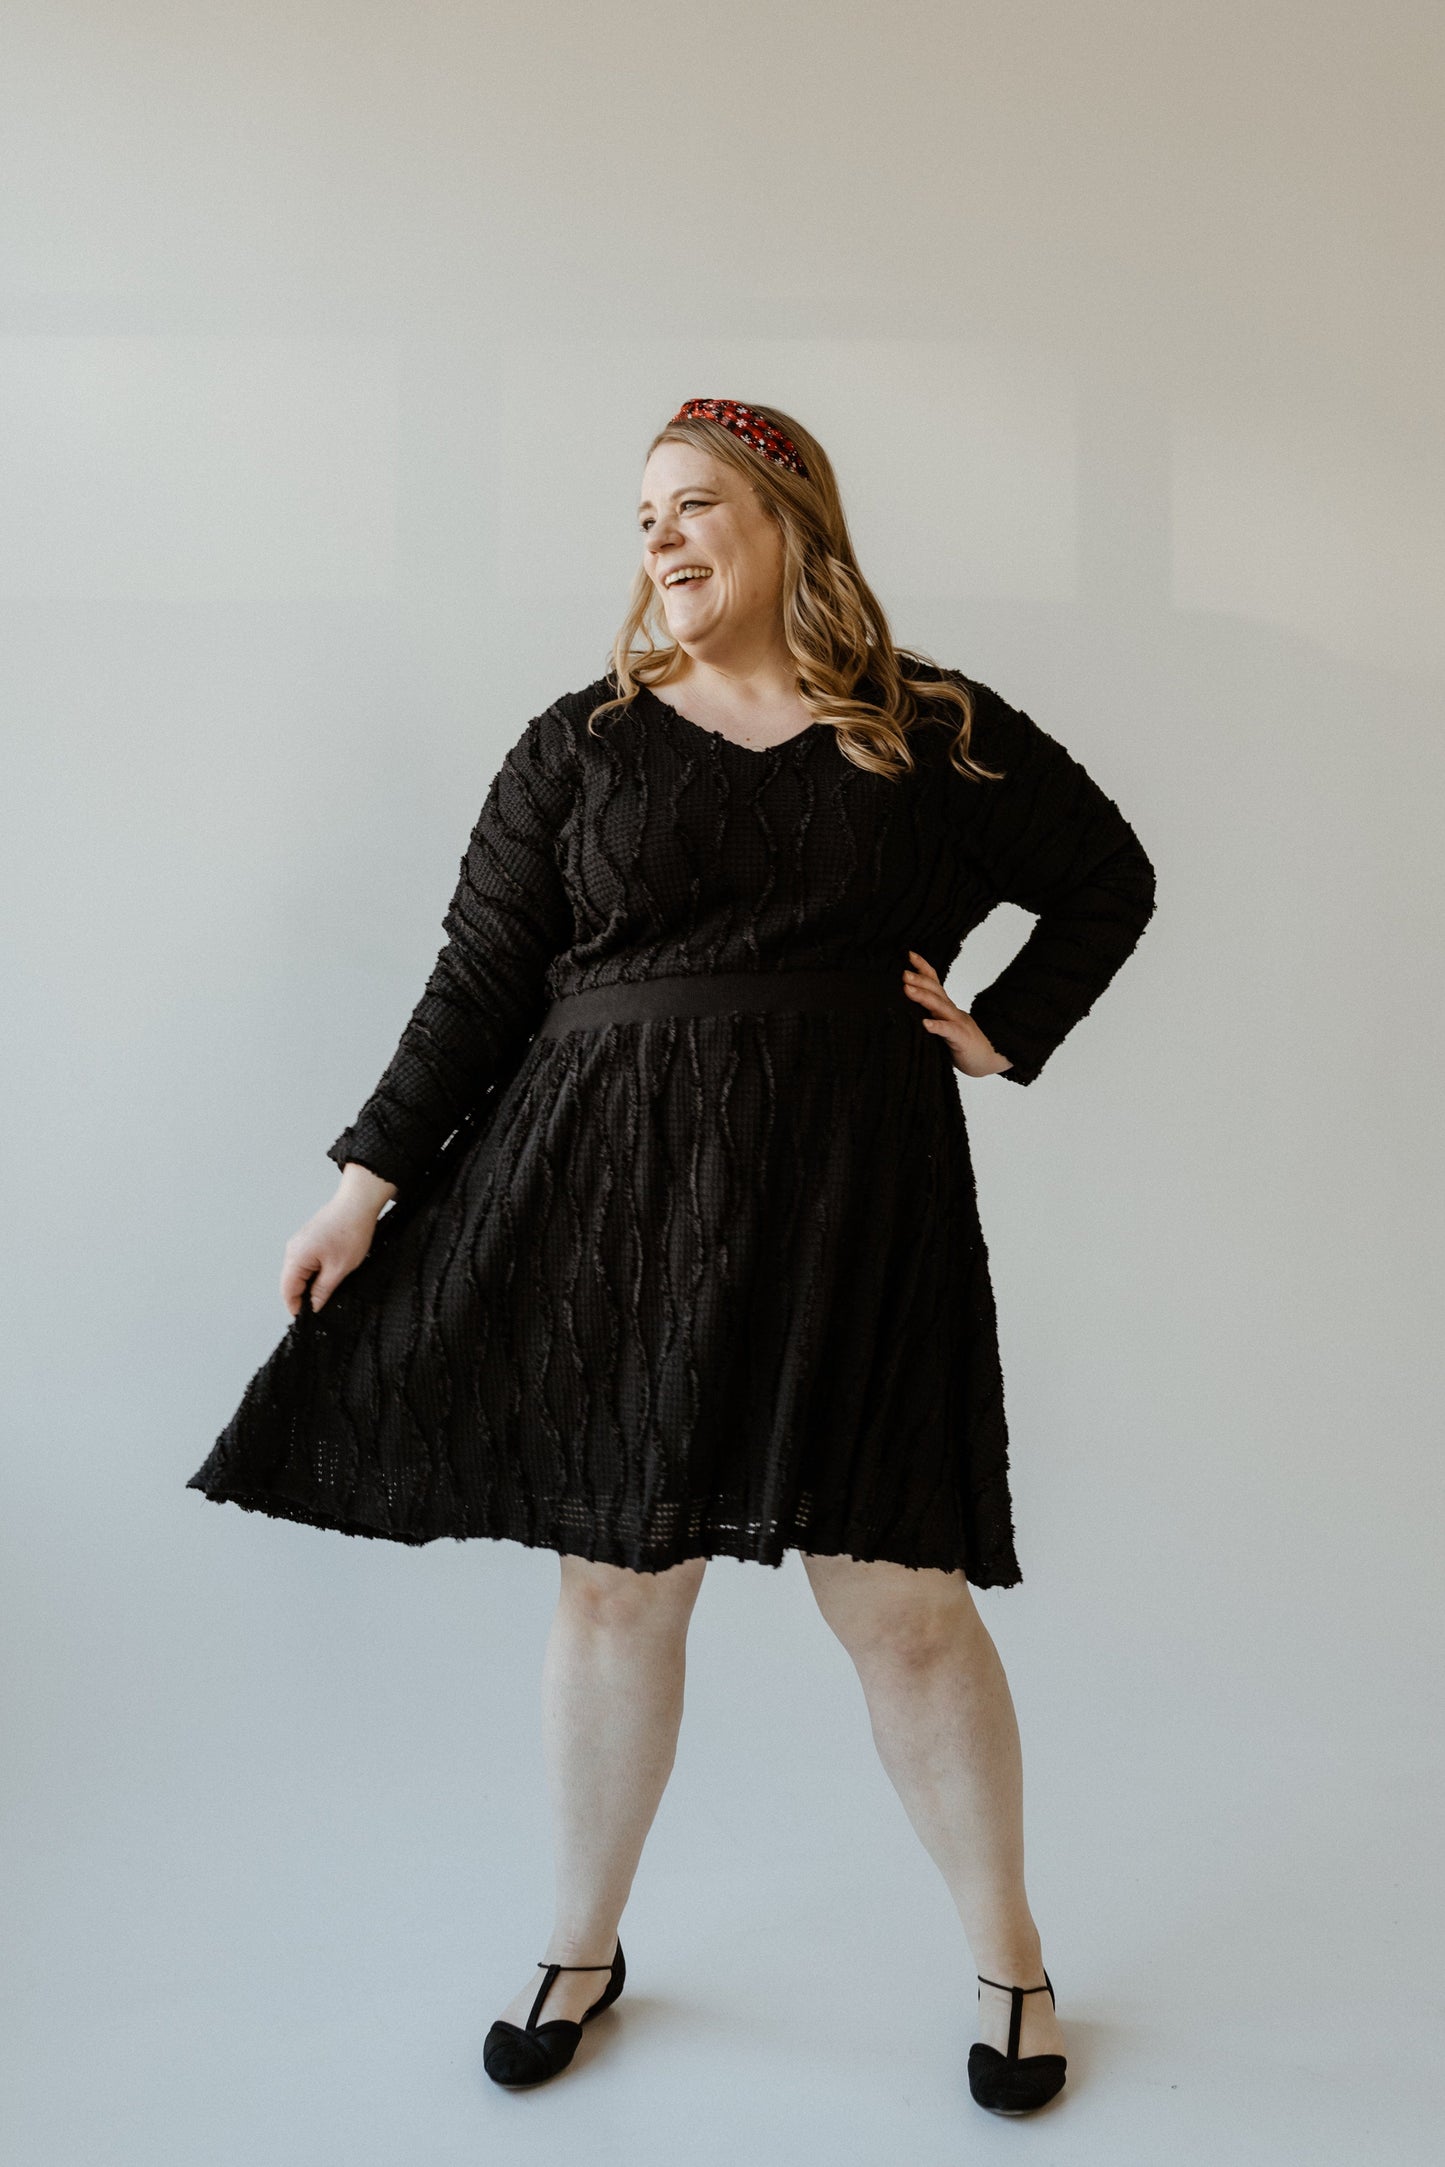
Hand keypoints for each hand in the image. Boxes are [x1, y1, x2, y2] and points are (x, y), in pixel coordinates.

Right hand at [280, 1165, 395, 1315]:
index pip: (287, 1291)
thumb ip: (322, 1291)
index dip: (296, 1308)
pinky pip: (306, 1262)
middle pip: (290, 1282)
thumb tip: (313, 1306)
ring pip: (299, 1272)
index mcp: (295, 1258)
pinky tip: (329, 1275)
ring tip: (328, 1290)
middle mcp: (293, 1249)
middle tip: (321, 1307)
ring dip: (310, 1284)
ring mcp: (300, 1243)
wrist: (358, 1203)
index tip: (309, 1318)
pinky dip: (314, 1272)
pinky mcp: (309, 1239)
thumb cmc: (350, 1231)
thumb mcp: (338, 1269)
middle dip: (303, 1296)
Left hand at [902, 950, 1013, 1078]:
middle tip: (903, 972)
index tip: (909, 954)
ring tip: (907, 989)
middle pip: (935, 991)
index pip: (935, 983)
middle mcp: (952, 1011)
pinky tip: (926, 1024)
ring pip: (940, 1007)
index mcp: (946, 1008)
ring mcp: (958, 1023)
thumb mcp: (944, 1028)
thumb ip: (930, 1017)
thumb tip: (904, 1011)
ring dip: (923, 996)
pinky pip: (949, 1031)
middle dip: (919, 979)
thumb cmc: (962, 1045)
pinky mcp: (962, 1039)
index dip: (923, 968)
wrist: (990, 1060)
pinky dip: (937, 1026)